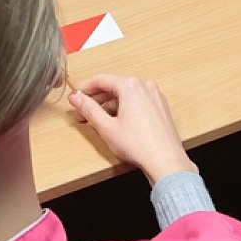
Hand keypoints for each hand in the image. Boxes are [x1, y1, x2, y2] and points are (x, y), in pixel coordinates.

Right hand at [68, 73, 196, 183]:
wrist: (165, 160)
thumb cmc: (138, 145)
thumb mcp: (106, 127)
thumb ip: (89, 110)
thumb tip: (76, 99)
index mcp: (131, 86)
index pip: (102, 79)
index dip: (85, 89)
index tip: (76, 98)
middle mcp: (145, 86)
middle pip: (114, 86)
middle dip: (97, 99)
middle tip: (83, 113)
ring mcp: (155, 96)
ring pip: (126, 94)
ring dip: (110, 105)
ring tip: (99, 122)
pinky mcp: (160, 107)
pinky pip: (138, 101)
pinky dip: (125, 108)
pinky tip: (118, 123)